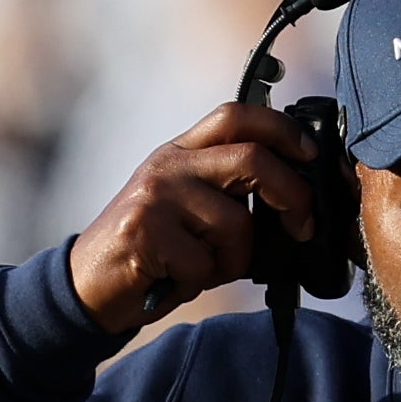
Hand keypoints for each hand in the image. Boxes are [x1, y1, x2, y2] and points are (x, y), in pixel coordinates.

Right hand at [67, 103, 318, 334]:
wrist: (90, 285)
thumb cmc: (154, 253)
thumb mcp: (188, 209)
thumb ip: (229, 194)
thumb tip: (296, 203)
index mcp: (181, 152)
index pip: (236, 116)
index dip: (282, 129)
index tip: (310, 155)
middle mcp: (169, 166)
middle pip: (252, 159)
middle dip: (293, 196)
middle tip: (303, 226)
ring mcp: (156, 196)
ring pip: (236, 224)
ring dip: (234, 260)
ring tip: (203, 267)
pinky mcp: (146, 232)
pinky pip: (206, 262)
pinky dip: (202, 281)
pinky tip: (176, 278)